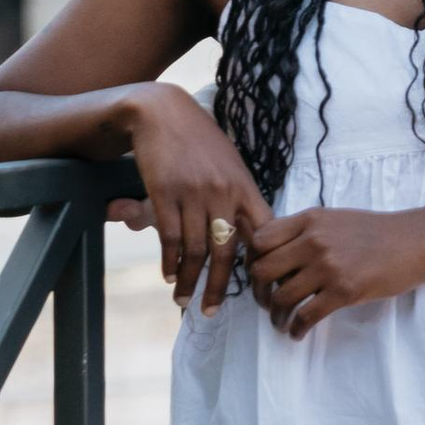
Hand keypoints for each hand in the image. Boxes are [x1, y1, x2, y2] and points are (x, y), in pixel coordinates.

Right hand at [123, 86, 271, 313]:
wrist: (163, 113)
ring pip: (195, 250)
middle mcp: (223, 193)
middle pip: (227, 252)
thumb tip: (249, 237)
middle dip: (220, 287)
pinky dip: (169, 261)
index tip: (258, 289)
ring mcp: (194, 194)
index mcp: (245, 187)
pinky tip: (168, 274)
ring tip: (184, 299)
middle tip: (212, 311)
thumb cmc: (200, 141)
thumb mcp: (230, 165)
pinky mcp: (166, 194)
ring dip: (188, 280)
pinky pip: (170, 238)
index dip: (262, 264)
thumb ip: (239, 199)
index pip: (262, 234)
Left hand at [244, 206, 424, 336]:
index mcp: (309, 220)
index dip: (251, 260)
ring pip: (282, 297)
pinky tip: (297, 333)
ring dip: (275, 316)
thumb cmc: (375, 232)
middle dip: (258, 292)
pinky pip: (306, 315)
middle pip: (263, 270)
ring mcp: (328, 267)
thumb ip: (304, 230)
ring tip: (280, 322)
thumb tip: (274, 250)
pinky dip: (296, 328)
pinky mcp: (344, 291)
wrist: (414, 241)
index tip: (258, 275)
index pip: (260, 240)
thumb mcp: (334, 219)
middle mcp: (313, 241)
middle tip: (266, 302)